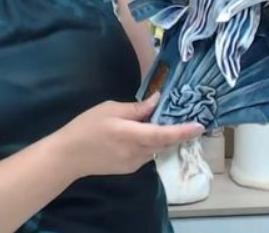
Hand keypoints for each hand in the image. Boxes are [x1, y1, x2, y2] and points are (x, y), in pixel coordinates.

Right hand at [54, 92, 203, 178]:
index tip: (199, 126)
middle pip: (164, 142)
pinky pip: (147, 154)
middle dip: (176, 131)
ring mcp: (133, 163)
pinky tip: (141, 133)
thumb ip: (137, 108)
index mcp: (131, 135)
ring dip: (161, 137)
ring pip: (156, 148)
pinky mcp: (129, 168)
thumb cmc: (86, 127)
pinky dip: (150, 143)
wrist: (68, 156)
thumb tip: (157, 100)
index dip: (183, 131)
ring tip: (159, 121)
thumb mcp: (110, 109)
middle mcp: (136, 152)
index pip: (163, 134)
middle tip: (186, 117)